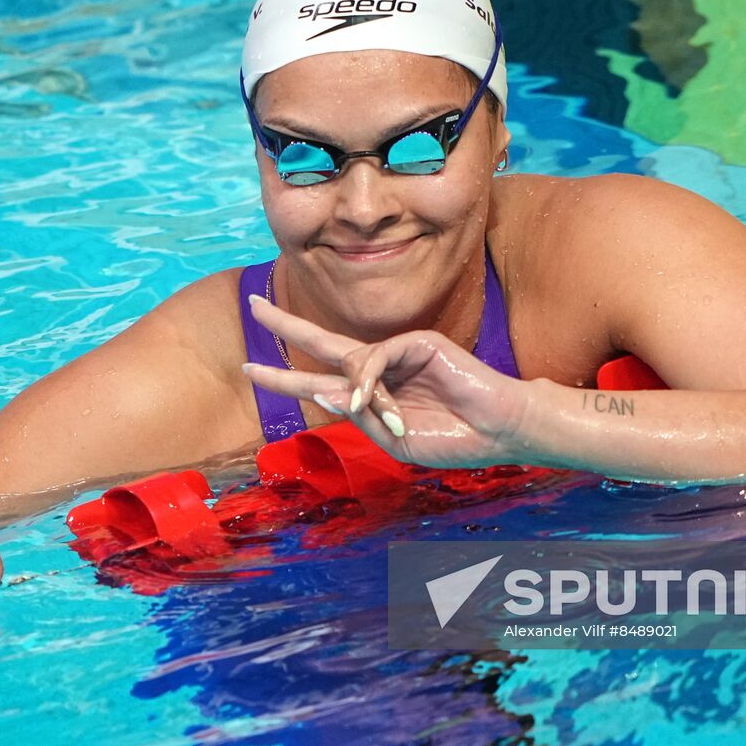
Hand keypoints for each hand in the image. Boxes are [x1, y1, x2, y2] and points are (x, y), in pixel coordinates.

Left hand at [241, 293, 533, 467]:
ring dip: (363, 395)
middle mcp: (378, 369)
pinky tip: (376, 399)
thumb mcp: (394, 440)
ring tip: (389, 418)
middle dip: (285, 325)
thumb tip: (326, 391)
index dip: (282, 376)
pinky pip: (378, 356)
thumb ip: (360, 416)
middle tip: (252, 306)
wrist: (496, 431)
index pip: (317, 380)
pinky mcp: (417, 341)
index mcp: (370, 396)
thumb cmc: (452, 440)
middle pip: (322, 342)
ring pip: (353, 361)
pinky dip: (371, 379)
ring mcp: (397, 352)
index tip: (249, 367)